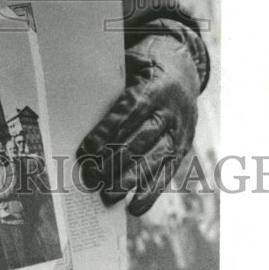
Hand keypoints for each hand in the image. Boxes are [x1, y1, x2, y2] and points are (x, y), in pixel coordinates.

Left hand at [77, 33, 200, 215]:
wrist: (185, 71)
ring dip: (131, 180)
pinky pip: (168, 173)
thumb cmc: (147, 68)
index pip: (129, 111)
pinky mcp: (182, 148)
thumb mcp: (133, 62)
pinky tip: (135, 208)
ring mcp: (178, 132)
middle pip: (140, 140)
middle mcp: (169, 112)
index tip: (87, 149)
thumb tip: (83, 95)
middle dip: (115, 161)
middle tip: (92, 177)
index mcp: (155, 87)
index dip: (108, 130)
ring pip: (154, 160)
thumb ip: (114, 78)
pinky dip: (151, 192)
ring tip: (109, 196)